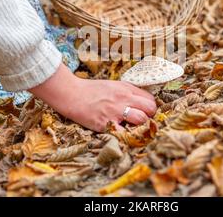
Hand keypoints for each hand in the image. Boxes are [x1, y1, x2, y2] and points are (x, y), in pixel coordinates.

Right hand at [28, 64, 156, 131]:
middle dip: (150, 117)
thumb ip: (128, 92)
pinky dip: (126, 136)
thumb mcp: (113, 85)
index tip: (145, 113)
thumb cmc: (92, 90)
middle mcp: (123, 99)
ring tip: (133, 128)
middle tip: (143, 122)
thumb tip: (142, 101)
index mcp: (126, 89)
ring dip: (140, 126)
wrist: (72, 94)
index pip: (150, 99)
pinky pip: (123, 133)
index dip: (150, 108)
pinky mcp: (105, 124)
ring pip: (141, 120)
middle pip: (150, 109)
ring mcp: (115, 112)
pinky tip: (122, 134)